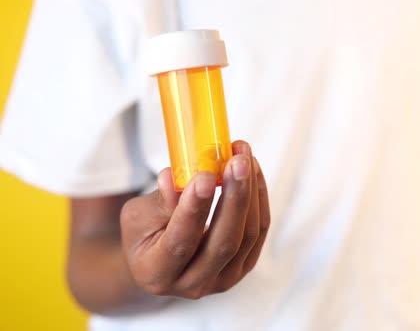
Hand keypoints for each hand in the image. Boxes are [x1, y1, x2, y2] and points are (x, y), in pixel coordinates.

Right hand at [121, 140, 269, 298]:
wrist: (160, 260)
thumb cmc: (144, 234)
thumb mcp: (138, 216)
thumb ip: (159, 201)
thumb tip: (174, 178)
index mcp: (158, 273)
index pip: (180, 242)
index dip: (194, 209)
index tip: (205, 176)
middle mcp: (193, 285)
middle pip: (223, 243)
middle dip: (235, 198)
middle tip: (238, 161)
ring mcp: (223, 279)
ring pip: (248, 236)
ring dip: (251, 192)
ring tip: (244, 156)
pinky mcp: (244, 266)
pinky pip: (260, 231)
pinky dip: (259, 198)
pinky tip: (252, 172)